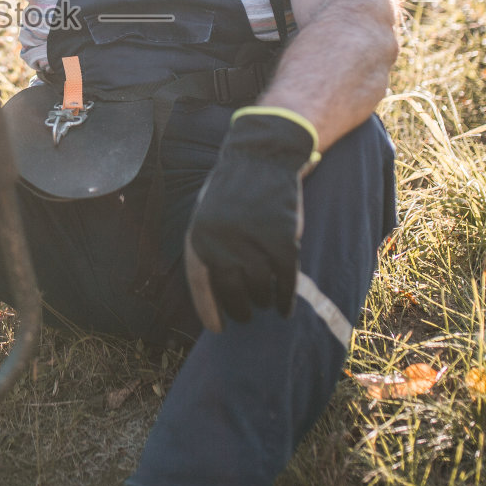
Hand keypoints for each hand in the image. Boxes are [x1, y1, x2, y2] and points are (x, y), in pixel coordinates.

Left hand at [184, 108, 318, 330]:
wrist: (262, 156)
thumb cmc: (234, 190)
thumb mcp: (208, 215)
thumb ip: (210, 248)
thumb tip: (217, 292)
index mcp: (199, 235)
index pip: (200, 284)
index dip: (209, 310)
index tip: (218, 329)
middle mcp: (222, 241)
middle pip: (231, 291)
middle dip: (240, 309)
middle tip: (247, 317)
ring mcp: (253, 240)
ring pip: (259, 288)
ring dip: (263, 301)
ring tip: (265, 302)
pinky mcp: (282, 239)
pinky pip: (285, 280)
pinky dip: (286, 298)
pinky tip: (285, 308)